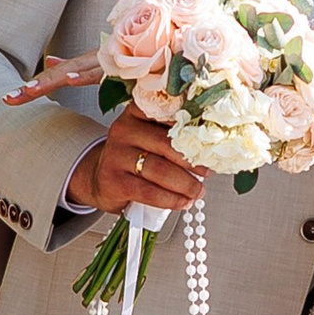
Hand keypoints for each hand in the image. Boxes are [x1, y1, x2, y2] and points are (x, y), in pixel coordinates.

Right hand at [59, 109, 206, 215]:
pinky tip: (182, 202)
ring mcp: (115, 155)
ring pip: (160, 170)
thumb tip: (211, 147)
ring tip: (197, 191)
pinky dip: (171, 200)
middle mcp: (124, 130)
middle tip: (207, 172)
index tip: (210, 137)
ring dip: (186, 184)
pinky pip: (149, 192)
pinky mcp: (113, 181)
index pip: (167, 112)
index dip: (192, 125)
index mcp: (137, 113)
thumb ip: (174, 134)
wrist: (102, 179)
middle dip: (193, 161)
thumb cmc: (135, 158)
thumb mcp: (150, 137)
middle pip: (168, 144)